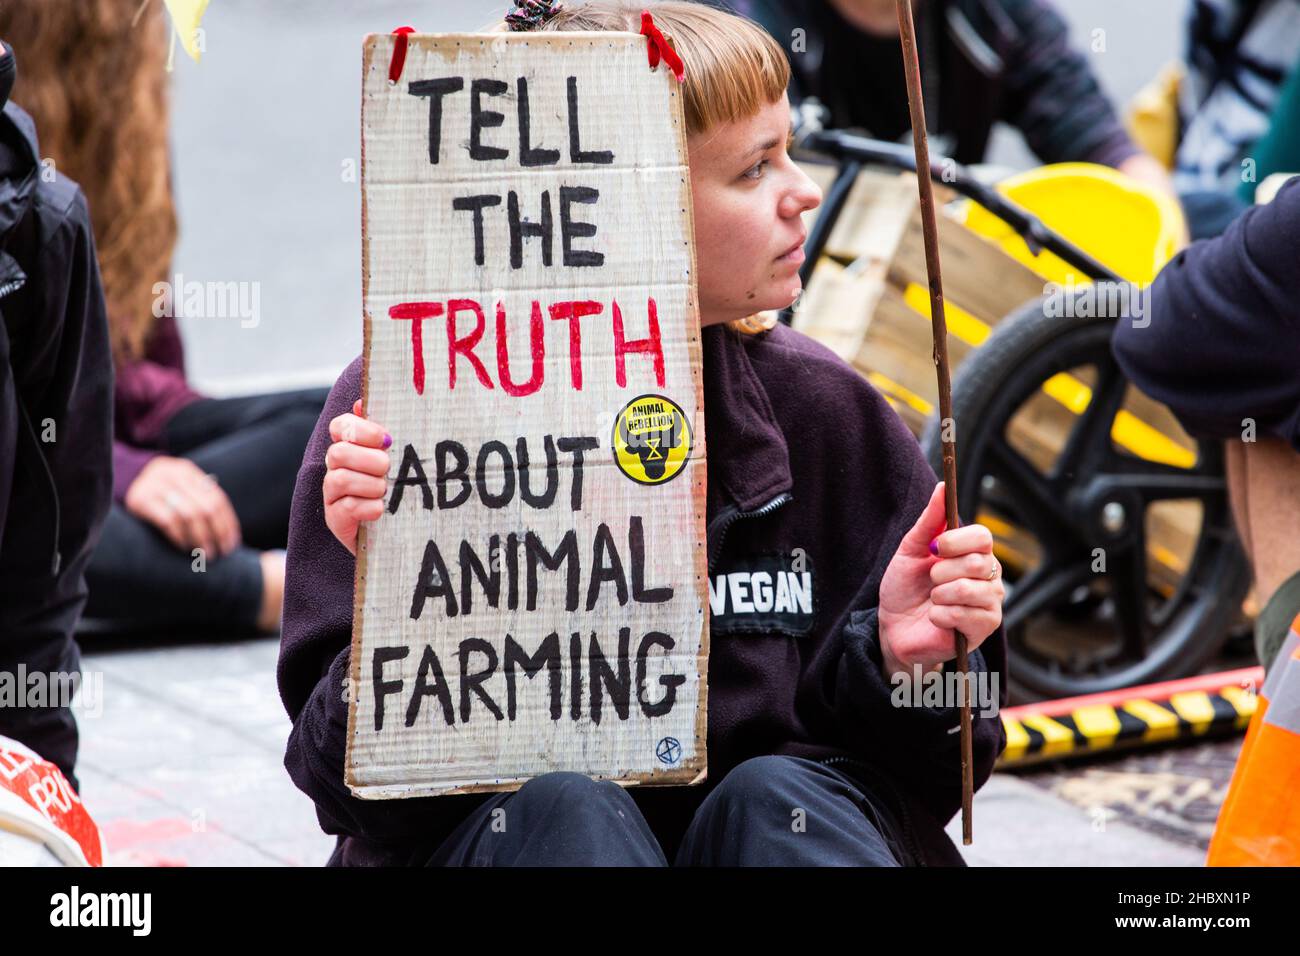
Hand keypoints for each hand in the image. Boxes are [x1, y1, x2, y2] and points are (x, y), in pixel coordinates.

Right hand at [124, 456, 240, 557]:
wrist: (116, 479)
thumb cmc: (156, 492)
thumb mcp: (178, 489)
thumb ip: (198, 501)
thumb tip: (226, 535)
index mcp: (188, 472)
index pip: (217, 498)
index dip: (227, 523)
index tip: (231, 543)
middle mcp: (174, 475)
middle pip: (206, 507)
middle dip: (216, 533)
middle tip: (219, 553)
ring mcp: (156, 485)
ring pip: (189, 514)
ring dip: (200, 538)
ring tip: (204, 553)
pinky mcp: (140, 500)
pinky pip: (168, 520)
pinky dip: (180, 536)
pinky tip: (184, 547)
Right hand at [324, 399, 390, 554]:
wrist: (399, 533)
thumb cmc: (400, 489)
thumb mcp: (399, 458)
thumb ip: (383, 431)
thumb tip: (362, 401)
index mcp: (350, 447)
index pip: (340, 426)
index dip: (361, 430)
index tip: (386, 439)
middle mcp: (336, 468)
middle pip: (338, 452)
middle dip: (368, 459)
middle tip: (388, 468)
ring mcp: (332, 495)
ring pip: (340, 479)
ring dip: (369, 484)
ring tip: (385, 491)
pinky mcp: (335, 520)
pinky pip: (345, 507)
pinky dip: (367, 507)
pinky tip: (381, 510)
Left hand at [877, 482, 1003, 681]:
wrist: (894, 628)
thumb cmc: (905, 588)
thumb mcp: (911, 550)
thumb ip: (930, 521)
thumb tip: (942, 488)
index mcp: (974, 554)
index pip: (983, 537)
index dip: (957, 540)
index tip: (935, 548)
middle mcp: (989, 577)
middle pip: (978, 562)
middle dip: (942, 571)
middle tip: (931, 580)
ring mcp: (989, 604)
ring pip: (970, 589)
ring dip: (940, 594)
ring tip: (933, 600)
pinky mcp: (983, 629)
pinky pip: (963, 614)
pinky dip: (939, 615)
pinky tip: (935, 618)